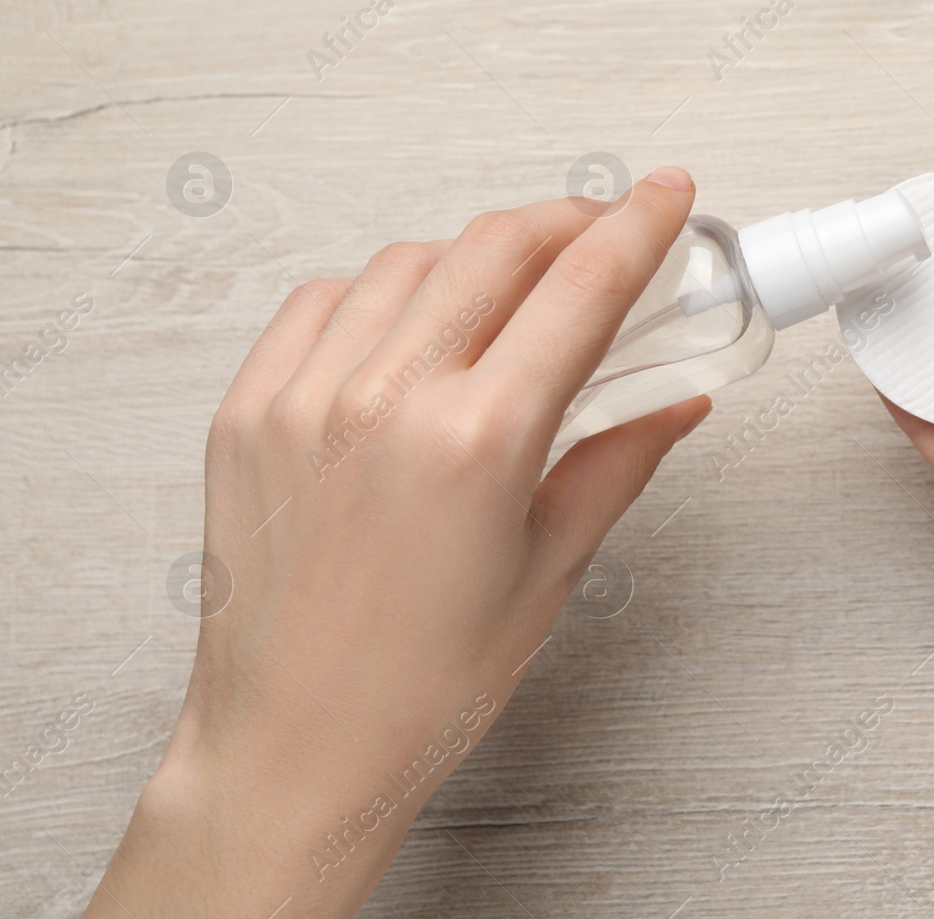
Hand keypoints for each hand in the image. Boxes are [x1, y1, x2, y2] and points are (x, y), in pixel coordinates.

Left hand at [89, 168, 710, 917]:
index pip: (581, 288)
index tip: (666, 194)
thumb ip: (618, 462)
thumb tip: (676, 404)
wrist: (295, 747)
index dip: (638, 226)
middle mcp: (386, 399)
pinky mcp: (249, 410)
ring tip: (510, 291)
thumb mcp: (549, 571)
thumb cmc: (421, 685)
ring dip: (476, 256)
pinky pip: (323, 301)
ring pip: (409, 261)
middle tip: (604, 233)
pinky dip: (381, 290)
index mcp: (477, 440)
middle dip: (567, 221)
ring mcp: (305, 396)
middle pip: (497, 248)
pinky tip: (412, 323)